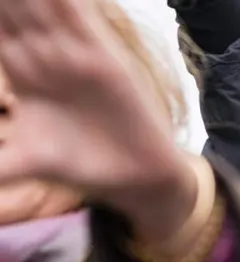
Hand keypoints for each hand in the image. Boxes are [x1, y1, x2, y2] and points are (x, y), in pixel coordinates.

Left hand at [0, 0, 197, 241]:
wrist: (135, 177)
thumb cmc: (82, 166)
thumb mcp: (24, 161)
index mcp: (20, 69)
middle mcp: (46, 54)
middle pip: (16, 8)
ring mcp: (76, 53)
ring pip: (46, 6)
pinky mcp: (105, 60)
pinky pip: (83, 19)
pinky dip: (70, 3)